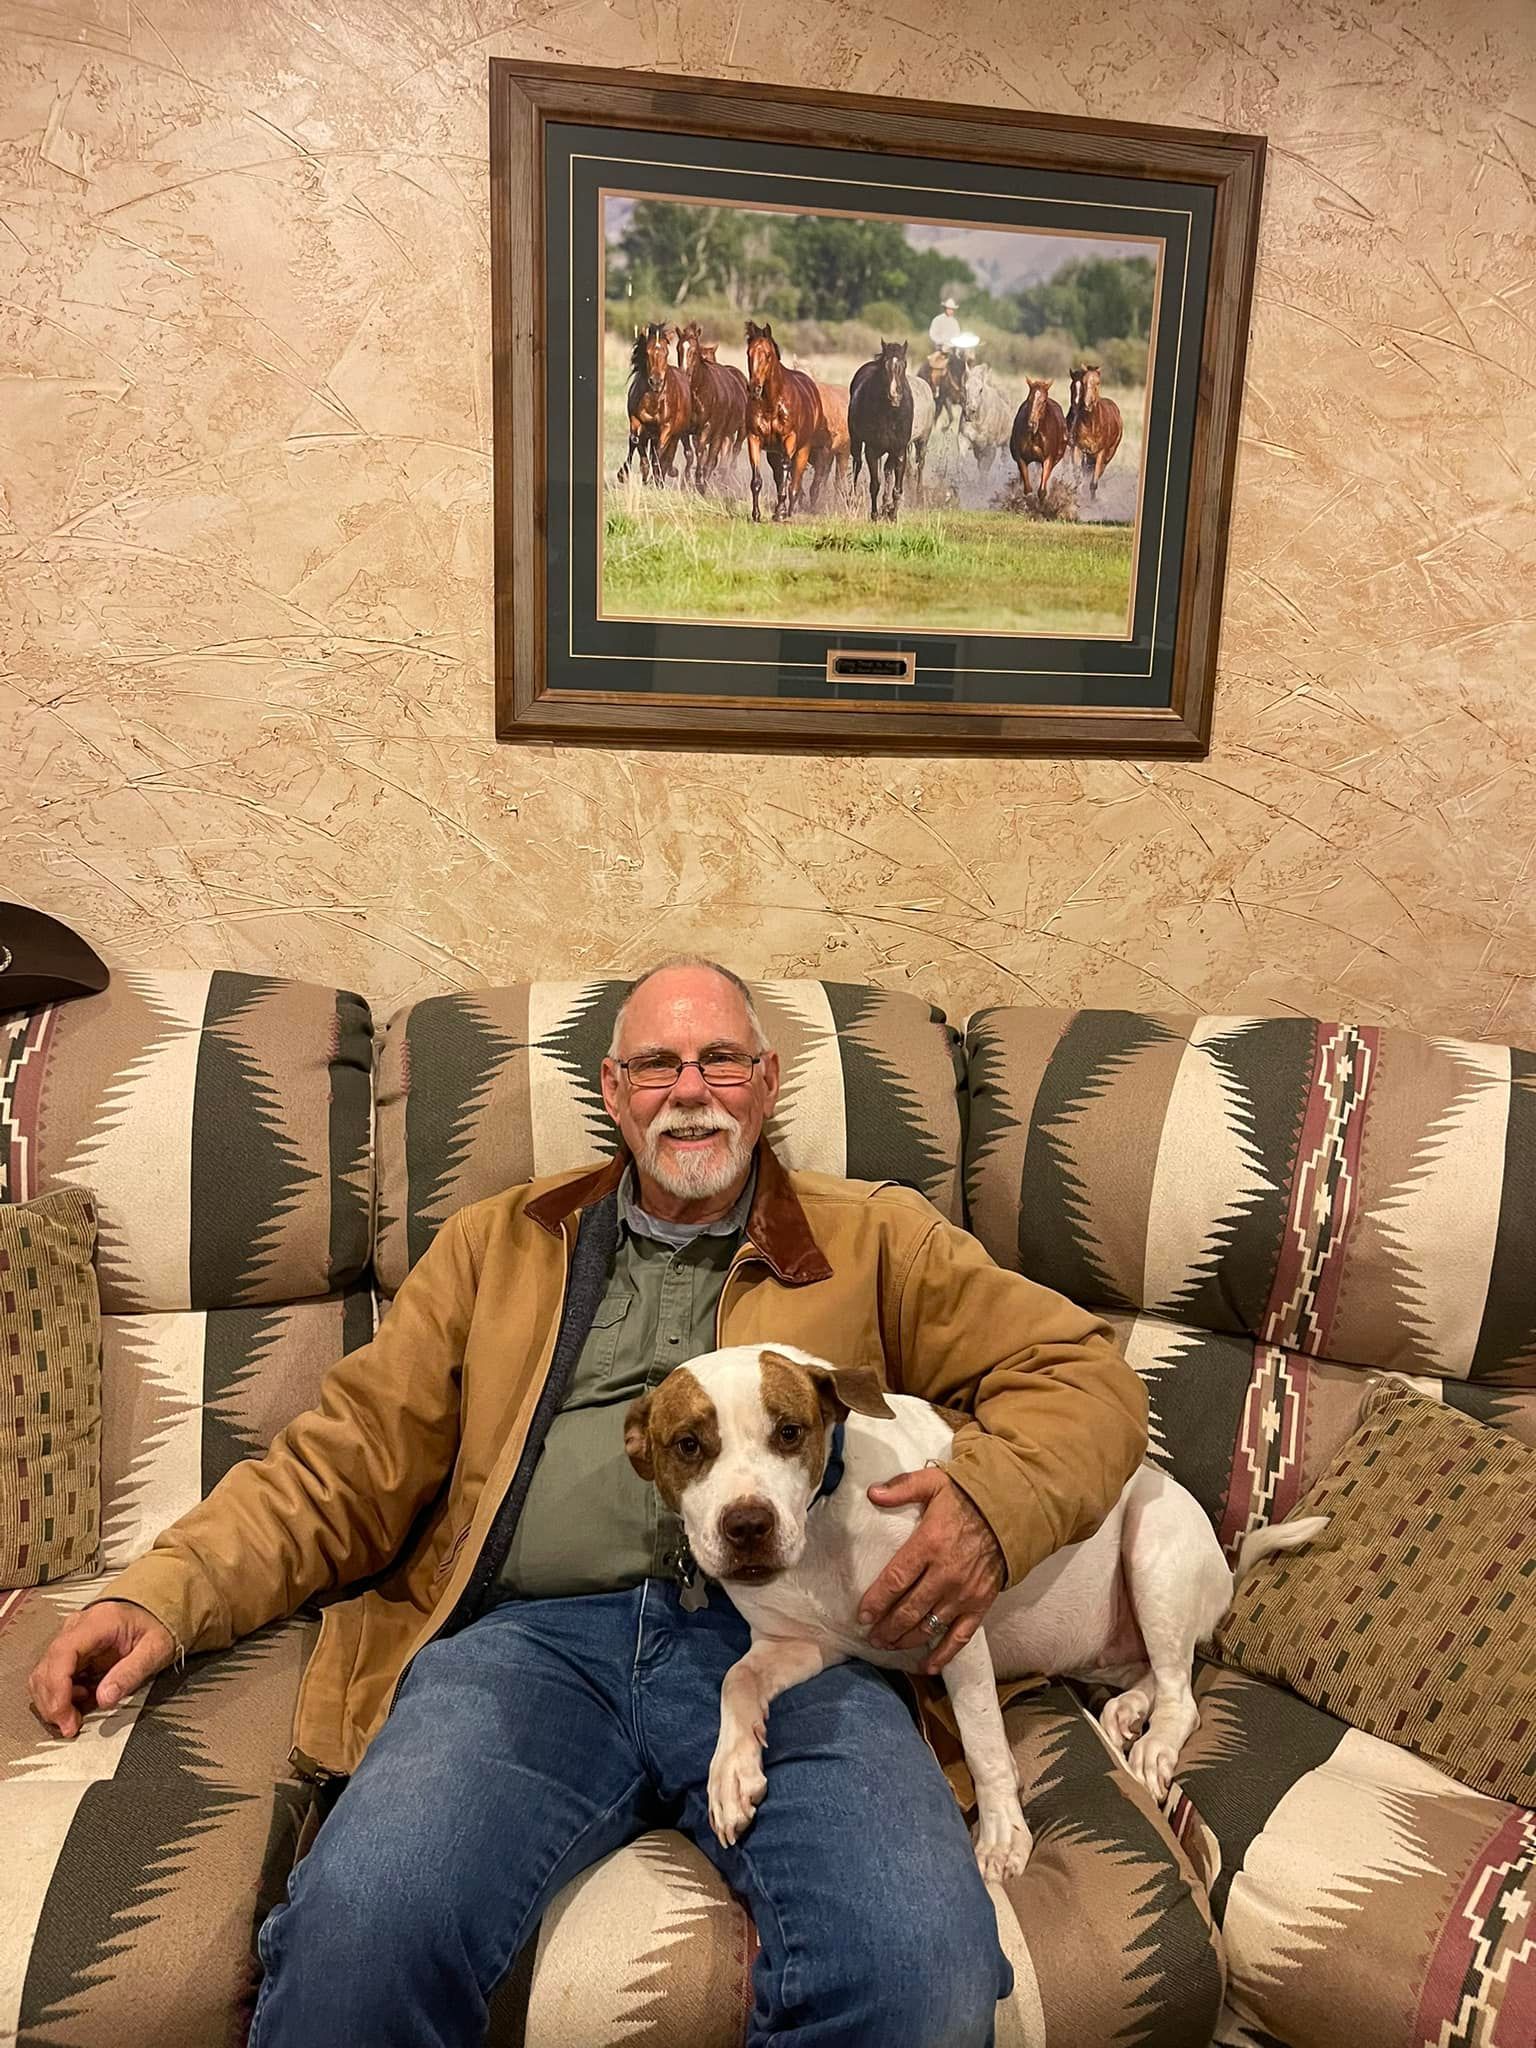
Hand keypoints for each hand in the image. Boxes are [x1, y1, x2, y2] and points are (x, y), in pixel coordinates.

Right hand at [27, 1600, 176, 1738]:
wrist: (156, 1612)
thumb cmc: (157, 1627)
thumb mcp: (155, 1649)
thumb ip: (131, 1673)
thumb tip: (103, 1699)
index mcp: (99, 1621)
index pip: (63, 1653)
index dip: (57, 1688)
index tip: (64, 1715)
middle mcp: (77, 1626)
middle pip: (47, 1667)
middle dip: (53, 1702)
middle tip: (70, 1727)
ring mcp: (70, 1637)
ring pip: (43, 1674)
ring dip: (52, 1701)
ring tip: (75, 1716)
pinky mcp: (69, 1650)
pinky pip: (52, 1676)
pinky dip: (58, 1695)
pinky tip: (79, 1701)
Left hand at [858, 1468, 1005, 1674]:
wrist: (1012, 1510)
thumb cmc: (968, 1497)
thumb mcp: (933, 1483)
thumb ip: (901, 1488)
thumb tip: (871, 1493)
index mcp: (929, 1545)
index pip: (895, 1580)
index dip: (876, 1601)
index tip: (862, 1615)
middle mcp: (945, 1575)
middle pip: (909, 1610)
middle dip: (886, 1628)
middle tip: (872, 1638)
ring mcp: (964, 1594)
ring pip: (930, 1626)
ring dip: (906, 1640)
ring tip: (888, 1646)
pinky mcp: (981, 1604)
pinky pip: (960, 1636)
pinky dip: (944, 1655)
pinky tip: (928, 1667)